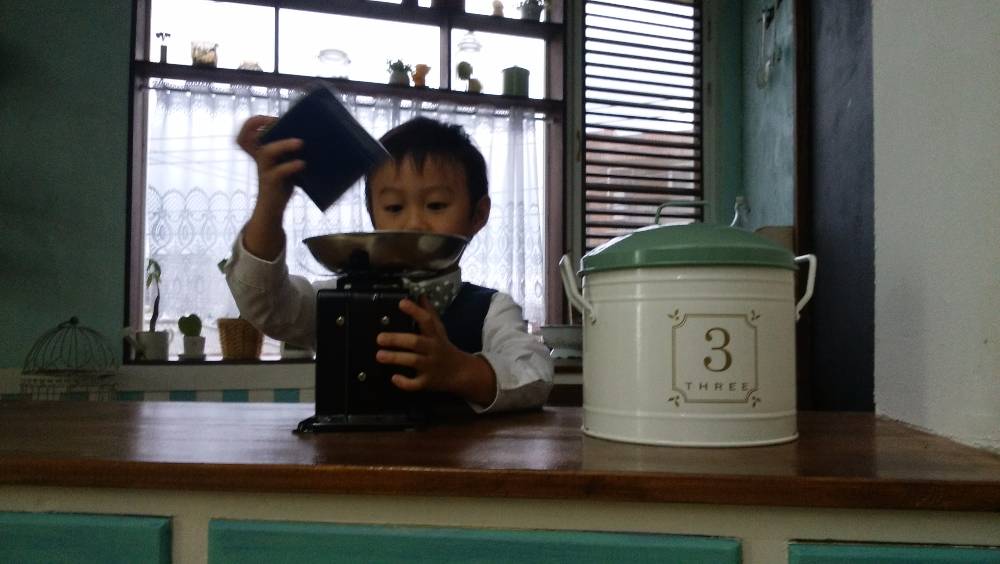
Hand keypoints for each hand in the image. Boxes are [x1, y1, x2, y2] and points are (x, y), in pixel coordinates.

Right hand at [237, 115, 305, 259]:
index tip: (270, 118)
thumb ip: (292, 152)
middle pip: (247, 138)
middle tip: (278, 121)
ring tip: (300, 143)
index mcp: (261, 152)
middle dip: (261, 125)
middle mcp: (259, 159)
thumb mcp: (285, 164)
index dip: (252, 123)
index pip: (246, 134)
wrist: (273, 210)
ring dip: (283, 145)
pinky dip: (290, 166)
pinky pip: (278, 172)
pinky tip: (302, 164)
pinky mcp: (271, 184)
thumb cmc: (282, 183)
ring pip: (266, 152)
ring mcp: (264, 171)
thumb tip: (319, 136)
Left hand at [376, 296, 496, 405]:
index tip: (401, 303)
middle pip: (416, 342)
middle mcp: (433, 349)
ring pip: (414, 361)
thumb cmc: (444, 348)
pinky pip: (416, 384)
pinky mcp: (428, 382)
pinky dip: (405, 382)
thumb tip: (420, 295)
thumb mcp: (439, 330)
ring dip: (396, 358)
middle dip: (397, 339)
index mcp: (435, 335)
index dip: (415, 311)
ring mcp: (431, 366)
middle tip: (379, 338)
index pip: (427, 320)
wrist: (461, 373)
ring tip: (379, 355)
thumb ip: (429, 313)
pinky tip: (394, 377)